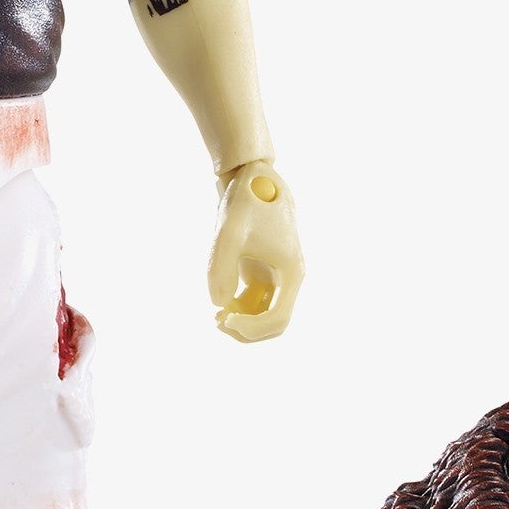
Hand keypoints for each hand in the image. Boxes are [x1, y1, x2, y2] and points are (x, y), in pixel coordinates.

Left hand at [207, 161, 303, 342]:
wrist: (253, 177)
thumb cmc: (245, 202)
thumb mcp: (228, 231)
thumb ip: (220, 267)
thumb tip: (218, 303)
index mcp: (291, 272)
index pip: (278, 318)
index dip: (252, 328)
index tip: (224, 319)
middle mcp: (287, 278)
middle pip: (275, 323)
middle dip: (248, 331)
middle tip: (219, 322)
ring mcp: (275, 276)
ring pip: (264, 315)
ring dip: (242, 321)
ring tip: (216, 314)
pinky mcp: (262, 270)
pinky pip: (253, 302)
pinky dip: (237, 308)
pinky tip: (220, 300)